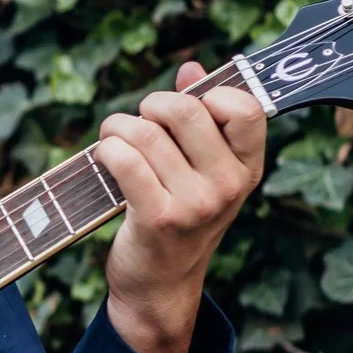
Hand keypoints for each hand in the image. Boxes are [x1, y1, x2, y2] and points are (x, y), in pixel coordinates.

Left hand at [89, 61, 267, 352]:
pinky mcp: (158, 218)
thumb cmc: (178, 215)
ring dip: (118, 126)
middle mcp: (228, 185)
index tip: (184, 112)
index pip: (244, 106)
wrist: (160, 284)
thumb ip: (201, 117)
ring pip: (146, 133)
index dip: (208, 95)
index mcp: (248, 167)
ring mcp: (196, 204)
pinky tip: (104, 156)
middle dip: (151, 105)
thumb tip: (191, 67)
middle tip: (139, 121)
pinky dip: (106, 149)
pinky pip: (125, 160)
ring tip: (113, 139)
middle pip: (185, 110)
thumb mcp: (202, 170)